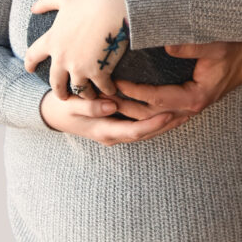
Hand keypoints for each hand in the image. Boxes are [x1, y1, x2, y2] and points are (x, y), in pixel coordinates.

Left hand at [25, 0, 128, 99]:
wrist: (113, 8)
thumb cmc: (90, 0)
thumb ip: (46, 2)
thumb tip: (33, 8)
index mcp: (52, 41)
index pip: (33, 56)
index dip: (30, 64)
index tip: (30, 69)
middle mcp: (62, 59)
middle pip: (56, 83)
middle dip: (60, 92)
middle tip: (64, 96)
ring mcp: (80, 68)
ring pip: (79, 90)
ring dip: (85, 94)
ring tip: (91, 95)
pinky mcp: (98, 72)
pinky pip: (102, 88)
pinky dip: (107, 90)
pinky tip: (112, 90)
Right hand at [39, 90, 185, 144]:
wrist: (53, 114)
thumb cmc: (62, 107)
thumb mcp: (72, 105)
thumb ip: (90, 106)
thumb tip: (111, 106)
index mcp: (105, 131)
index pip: (135, 131)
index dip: (154, 124)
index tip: (170, 114)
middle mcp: (114, 135)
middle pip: (146, 134)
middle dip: (167, 125)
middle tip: (189, 112)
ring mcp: (116, 132)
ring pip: (145, 131)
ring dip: (165, 124)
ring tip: (186, 111)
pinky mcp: (118, 125)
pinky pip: (140, 126)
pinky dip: (156, 120)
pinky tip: (170, 110)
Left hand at [113, 40, 241, 117]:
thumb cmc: (234, 48)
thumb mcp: (216, 44)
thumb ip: (192, 46)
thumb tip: (166, 44)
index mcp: (195, 97)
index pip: (156, 99)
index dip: (135, 92)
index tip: (115, 81)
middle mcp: (190, 108)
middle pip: (150, 116)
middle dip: (125, 108)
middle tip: (101, 97)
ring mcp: (189, 109)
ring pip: (153, 120)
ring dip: (130, 115)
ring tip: (106, 105)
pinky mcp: (187, 105)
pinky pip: (160, 117)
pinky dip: (142, 117)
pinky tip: (126, 111)